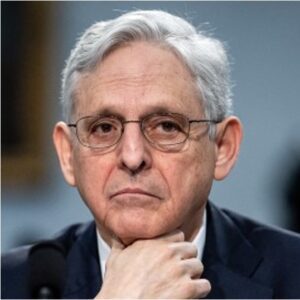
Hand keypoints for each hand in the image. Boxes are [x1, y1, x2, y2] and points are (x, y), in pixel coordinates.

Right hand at [95, 230, 210, 298]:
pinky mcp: (187, 288)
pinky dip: (199, 291)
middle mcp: (167, 252)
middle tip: (178, 271)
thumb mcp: (115, 259)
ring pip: (198, 266)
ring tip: (182, 284)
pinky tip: (189, 296)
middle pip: (191, 248)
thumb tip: (118, 236)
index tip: (172, 255)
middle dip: (186, 259)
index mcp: (152, 242)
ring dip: (192, 275)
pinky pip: (204, 285)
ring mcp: (178, 269)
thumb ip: (120, 243)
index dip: (175, 245)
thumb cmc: (116, 288)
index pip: (177, 234)